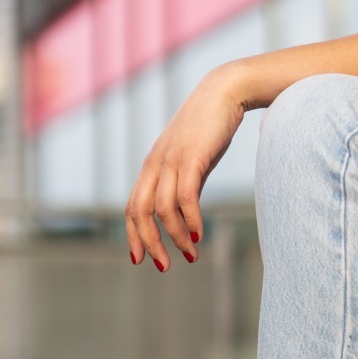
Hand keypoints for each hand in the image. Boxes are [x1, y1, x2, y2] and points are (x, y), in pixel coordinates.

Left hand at [125, 66, 245, 269]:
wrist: (225, 92)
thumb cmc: (211, 126)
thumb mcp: (193, 158)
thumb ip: (186, 182)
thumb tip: (187, 212)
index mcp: (152, 166)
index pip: (132, 207)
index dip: (133, 235)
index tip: (141, 258)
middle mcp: (155, 164)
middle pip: (141, 212)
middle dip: (149, 243)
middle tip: (163, 266)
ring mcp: (171, 160)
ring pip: (163, 208)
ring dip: (174, 236)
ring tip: (190, 254)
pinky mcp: (191, 157)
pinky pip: (185, 197)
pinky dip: (190, 220)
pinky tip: (199, 235)